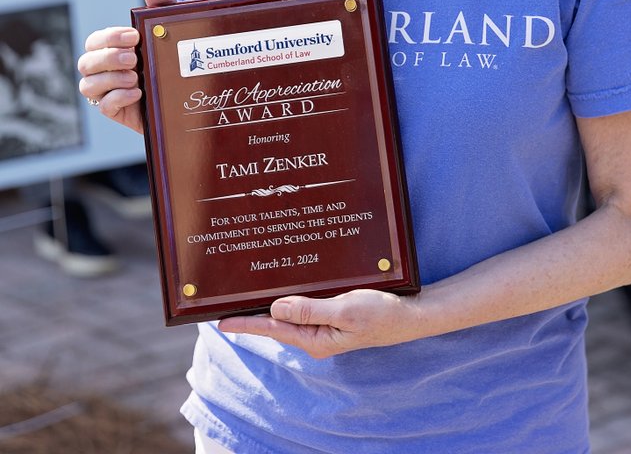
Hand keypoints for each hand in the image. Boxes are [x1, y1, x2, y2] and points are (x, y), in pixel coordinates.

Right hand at [78, 0, 175, 133]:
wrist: (190, 94)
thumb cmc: (174, 57)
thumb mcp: (171, 30)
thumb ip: (161, 4)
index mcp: (114, 49)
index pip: (96, 40)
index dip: (109, 38)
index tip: (133, 36)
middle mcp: (106, 69)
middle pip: (86, 62)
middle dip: (108, 58)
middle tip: (134, 58)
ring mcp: (109, 91)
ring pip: (88, 85)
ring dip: (110, 79)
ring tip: (136, 76)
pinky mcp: (117, 112)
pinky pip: (103, 106)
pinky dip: (117, 98)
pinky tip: (137, 92)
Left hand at [217, 289, 425, 358]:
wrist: (410, 315)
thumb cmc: (382, 313)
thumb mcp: (345, 310)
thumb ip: (310, 310)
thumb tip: (275, 310)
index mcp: (315, 339)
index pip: (273, 329)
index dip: (246, 323)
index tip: (221, 321)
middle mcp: (315, 335)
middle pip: (277, 323)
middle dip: (254, 313)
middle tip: (227, 303)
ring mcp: (324, 327)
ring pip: (290, 313)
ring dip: (271, 305)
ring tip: (247, 296)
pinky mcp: (333, 315)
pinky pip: (306, 307)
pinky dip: (292, 298)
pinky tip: (284, 291)